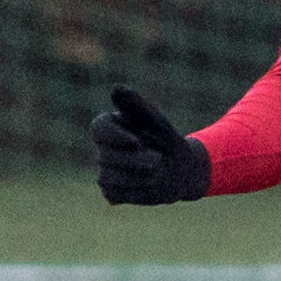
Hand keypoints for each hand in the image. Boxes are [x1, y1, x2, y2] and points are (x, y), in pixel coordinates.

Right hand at [90, 85, 210, 205]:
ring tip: (157, 173)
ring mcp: (105, 169)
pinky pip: (113, 192)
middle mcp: (103, 148)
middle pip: (105, 156)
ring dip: (135, 177)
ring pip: (107, 177)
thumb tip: (116, 88)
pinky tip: (149, 184)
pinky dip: (133, 190)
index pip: (98, 128)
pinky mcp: (111, 190)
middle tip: (158, 160)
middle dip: (134, 160)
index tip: (137, 142)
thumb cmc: (168, 140)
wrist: (181, 170)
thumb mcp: (156, 121)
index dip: (115, 137)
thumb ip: (135, 105)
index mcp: (110, 126)